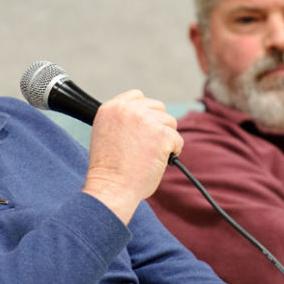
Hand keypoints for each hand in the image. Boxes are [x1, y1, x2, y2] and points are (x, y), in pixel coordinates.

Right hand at [83, 90, 182, 223]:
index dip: (145, 112)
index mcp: (111, 108)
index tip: (145, 127)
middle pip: (157, 107)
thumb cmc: (108, 169)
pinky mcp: (161, 134)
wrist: (111, 187)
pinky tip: (159, 162)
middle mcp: (127, 109)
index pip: (137, 96)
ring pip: (169, 122)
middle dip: (158, 125)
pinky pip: (177, 139)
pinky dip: (173, 151)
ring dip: (165, 138)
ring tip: (150, 156)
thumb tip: (145, 117)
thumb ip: (122, 121)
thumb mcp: (106, 134)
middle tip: (149, 146)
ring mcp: (145, 120)